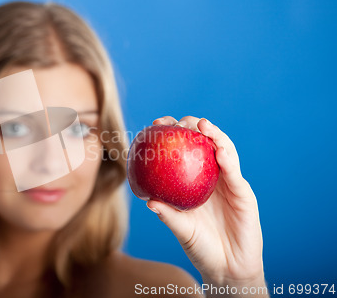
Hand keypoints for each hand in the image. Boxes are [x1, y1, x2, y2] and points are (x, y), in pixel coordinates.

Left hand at [148, 116, 266, 294]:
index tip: (156, 125)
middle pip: (203, 144)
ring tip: (202, 125)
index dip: (172, 135)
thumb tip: (147, 200)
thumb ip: (167, 215)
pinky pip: (234, 173)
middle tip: (178, 122)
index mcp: (194, 182)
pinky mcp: (243, 192)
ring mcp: (228, 183)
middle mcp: (211, 177)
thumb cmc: (201, 247)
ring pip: (223, 151)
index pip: (183, 151)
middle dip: (192, 127)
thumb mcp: (180, 229)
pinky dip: (228, 159)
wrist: (227, 268)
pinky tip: (219, 149)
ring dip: (214, 135)